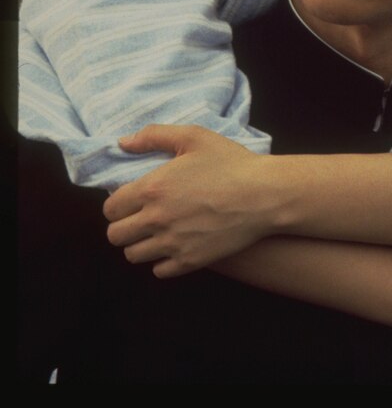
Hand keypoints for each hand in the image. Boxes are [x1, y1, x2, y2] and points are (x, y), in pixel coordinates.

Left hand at [103, 124, 268, 277]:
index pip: (111, 209)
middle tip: (140, 217)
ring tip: (155, 233)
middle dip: (123, 226)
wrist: (264, 195)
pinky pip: (158, 271)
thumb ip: (154, 136)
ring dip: (139, 244)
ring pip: (133, 255)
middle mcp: (156, 219)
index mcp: (152, 188)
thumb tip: (122, 143)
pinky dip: (161, 261)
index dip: (117, 205)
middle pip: (116, 236)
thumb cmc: (230, 162)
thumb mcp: (194, 137)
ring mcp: (172, 243)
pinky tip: (174, 245)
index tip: (130, 201)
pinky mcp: (189, 261)